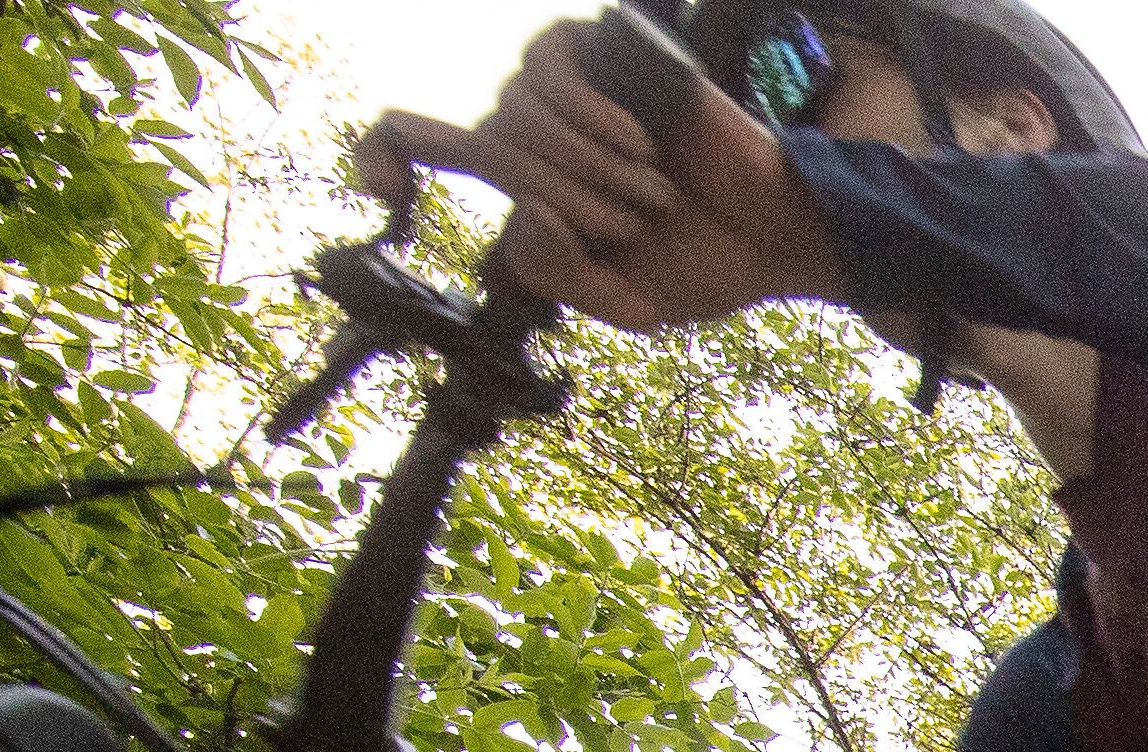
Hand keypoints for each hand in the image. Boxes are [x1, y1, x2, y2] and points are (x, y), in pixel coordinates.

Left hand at [352, 20, 840, 331]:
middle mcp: (537, 130)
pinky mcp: (607, 55)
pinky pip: (552, 71)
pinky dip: (589, 119)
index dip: (387, 149)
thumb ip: (561, 275)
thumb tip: (526, 213)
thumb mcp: (624, 300)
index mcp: (530, 183)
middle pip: (486, 147)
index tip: (369, 177)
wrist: (777, 232)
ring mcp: (572, 89)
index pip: (428, 144)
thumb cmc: (706, 265)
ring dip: (584, 168)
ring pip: (517, 113)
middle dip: (558, 196)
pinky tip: (639, 144)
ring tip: (649, 194)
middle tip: (630, 224)